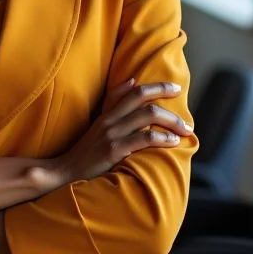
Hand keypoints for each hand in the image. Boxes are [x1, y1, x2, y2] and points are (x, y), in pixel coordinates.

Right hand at [53, 79, 193, 184]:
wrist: (67, 171)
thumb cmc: (87, 151)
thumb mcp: (98, 126)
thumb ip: (113, 107)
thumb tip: (132, 82)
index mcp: (107, 113)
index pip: (132, 91)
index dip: (155, 86)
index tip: (174, 87)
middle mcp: (109, 119)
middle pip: (141, 97)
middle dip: (165, 95)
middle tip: (183, 101)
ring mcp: (111, 133)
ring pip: (147, 115)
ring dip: (170, 120)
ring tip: (185, 127)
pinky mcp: (114, 150)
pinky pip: (143, 138)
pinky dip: (162, 138)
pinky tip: (173, 142)